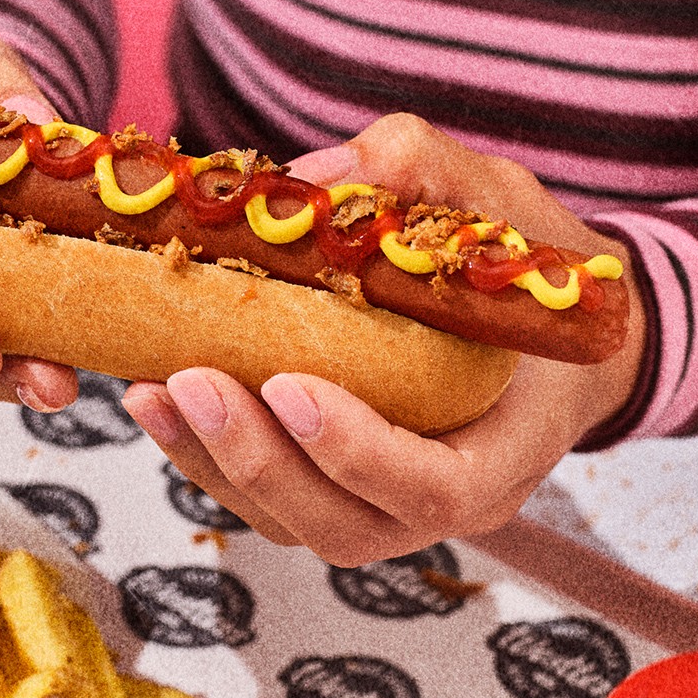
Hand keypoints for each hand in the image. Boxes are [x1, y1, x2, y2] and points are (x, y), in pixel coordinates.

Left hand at [121, 114, 647, 564]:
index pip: (438, 486)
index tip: (290, 385)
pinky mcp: (338, 496)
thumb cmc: (533, 275)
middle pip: (347, 524)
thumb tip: (314, 174)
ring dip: (215, 466)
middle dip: (260, 460)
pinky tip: (157, 400)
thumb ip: (419, 173)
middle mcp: (452, 500)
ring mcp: (392, 510)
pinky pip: (269, 504)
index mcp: (511, 446)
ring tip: (152, 391)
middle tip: (191, 382)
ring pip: (295, 523)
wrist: (545, 336)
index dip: (359, 451)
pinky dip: (207, 461)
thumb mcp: (499, 201)